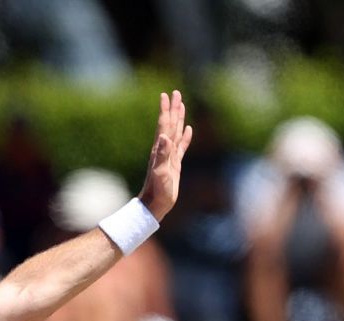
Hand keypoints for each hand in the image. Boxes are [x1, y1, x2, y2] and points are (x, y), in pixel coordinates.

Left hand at [137, 90, 192, 220]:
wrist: (156, 204)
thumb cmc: (157, 190)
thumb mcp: (160, 172)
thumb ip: (162, 154)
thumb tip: (164, 136)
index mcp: (160, 149)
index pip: (164, 125)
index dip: (165, 110)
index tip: (165, 95)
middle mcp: (164, 149)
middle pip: (170, 124)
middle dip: (173, 108)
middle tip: (175, 93)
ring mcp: (170, 156)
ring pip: (176, 132)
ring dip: (178, 118)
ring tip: (181, 105)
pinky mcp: (175, 163)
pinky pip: (181, 146)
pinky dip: (185, 136)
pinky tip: (187, 129)